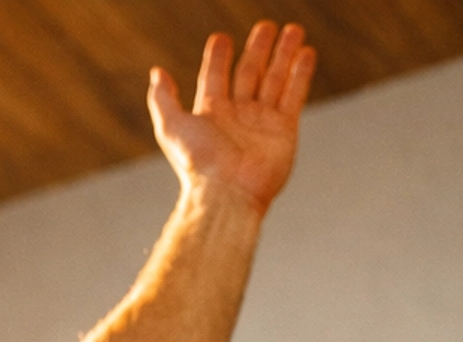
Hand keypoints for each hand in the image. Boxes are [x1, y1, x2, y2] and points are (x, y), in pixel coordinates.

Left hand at [149, 22, 316, 215]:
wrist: (227, 194)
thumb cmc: (199, 165)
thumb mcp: (171, 127)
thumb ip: (162, 99)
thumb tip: (157, 73)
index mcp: (212, 114)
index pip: (215, 77)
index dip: (218, 58)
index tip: (221, 39)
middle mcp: (237, 116)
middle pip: (249, 73)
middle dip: (258, 49)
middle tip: (266, 27)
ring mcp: (262, 123)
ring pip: (275, 79)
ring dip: (284, 54)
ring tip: (293, 30)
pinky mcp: (284, 130)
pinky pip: (294, 96)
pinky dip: (301, 74)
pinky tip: (306, 54)